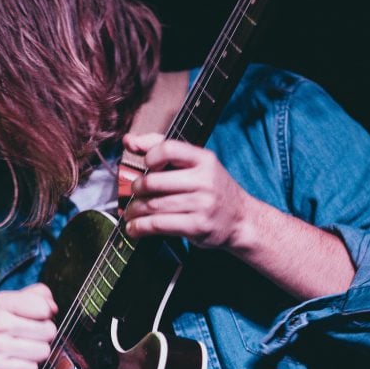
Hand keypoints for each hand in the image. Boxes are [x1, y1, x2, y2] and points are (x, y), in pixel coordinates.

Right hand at [0, 283, 57, 368]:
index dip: (44, 315)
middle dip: (41, 335)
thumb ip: (34, 296)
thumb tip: (54, 307)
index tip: (34, 318)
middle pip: (48, 331)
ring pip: (43, 351)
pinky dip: (25, 368)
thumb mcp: (6, 303)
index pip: (44, 308)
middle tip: (25, 337)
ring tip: (18, 350)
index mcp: (1, 302)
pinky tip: (12, 362)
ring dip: (35, 353)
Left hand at [121, 133, 253, 250]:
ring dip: (134, 210)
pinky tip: (135, 228)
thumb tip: (129, 140)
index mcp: (204, 160)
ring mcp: (201, 205)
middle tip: (134, 194)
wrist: (240, 219)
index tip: (146, 165)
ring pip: (153, 205)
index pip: (168, 148)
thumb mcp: (197, 164)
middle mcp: (204, 181)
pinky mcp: (196, 226)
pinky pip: (158, 225)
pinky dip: (140, 227)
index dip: (149, 156)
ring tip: (130, 212)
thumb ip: (163, 149)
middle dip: (136, 189)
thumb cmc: (213, 189)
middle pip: (154, 181)